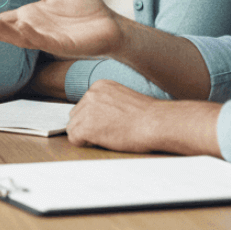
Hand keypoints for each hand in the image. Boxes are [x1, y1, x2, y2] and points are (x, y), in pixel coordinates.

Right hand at [0, 0, 121, 56]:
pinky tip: (20, 25)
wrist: (112, 23)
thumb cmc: (88, 7)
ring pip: (20, 37)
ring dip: (4, 32)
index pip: (5, 19)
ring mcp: (48, 38)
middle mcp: (36, 29)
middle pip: (7, 31)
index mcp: (32, 16)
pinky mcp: (62, 46)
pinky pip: (42, 41)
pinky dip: (30, 34)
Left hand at [69, 81, 222, 155]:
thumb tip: (100, 116)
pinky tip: (99, 143)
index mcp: (100, 86)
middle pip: (77, 114)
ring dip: (86, 135)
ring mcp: (87, 109)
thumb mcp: (125, 100)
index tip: (105, 125)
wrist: (156, 123)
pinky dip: (83, 143)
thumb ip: (109, 103)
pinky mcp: (87, 126)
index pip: (85, 104)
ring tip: (106, 139)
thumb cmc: (149, 116)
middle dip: (86, 125)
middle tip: (105, 134)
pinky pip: (74, 137)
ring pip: (74, 126)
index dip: (93, 118)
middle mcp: (91, 94)